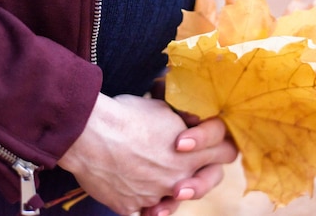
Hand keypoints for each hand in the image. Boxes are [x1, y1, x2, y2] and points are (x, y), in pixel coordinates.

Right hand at [57, 94, 234, 214]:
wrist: (89, 133)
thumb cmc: (125, 115)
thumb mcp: (163, 108)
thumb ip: (185, 121)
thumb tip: (194, 121)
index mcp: (192, 153)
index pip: (227, 152)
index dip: (220, 145)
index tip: (210, 144)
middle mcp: (179, 179)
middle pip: (205, 183)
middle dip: (201, 176)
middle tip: (186, 166)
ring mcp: (155, 196)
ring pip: (171, 198)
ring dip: (164, 186)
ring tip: (147, 171)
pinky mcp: (131, 206)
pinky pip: (142, 206)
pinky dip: (137, 195)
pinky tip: (126, 178)